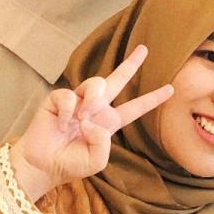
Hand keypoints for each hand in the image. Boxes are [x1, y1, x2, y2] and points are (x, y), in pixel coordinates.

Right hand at [10, 46, 172, 202]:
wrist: (42, 165)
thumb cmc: (70, 163)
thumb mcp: (96, 161)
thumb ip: (103, 143)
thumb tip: (93, 120)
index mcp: (108, 122)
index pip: (135, 108)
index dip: (152, 99)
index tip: (171, 89)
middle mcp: (95, 108)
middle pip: (117, 79)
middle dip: (131, 63)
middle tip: (144, 49)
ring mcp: (77, 101)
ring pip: (96, 83)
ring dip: (92, 101)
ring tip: (81, 119)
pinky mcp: (58, 99)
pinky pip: (69, 96)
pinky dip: (67, 112)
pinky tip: (62, 124)